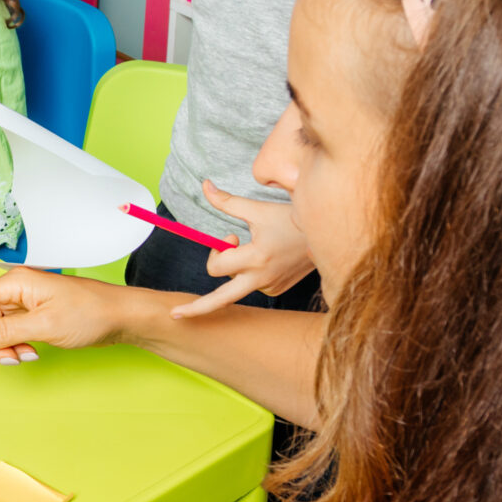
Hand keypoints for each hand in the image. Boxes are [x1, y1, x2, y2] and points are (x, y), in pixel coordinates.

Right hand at [0, 268, 130, 364]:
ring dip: (2, 349)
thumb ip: (4, 331)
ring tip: (28, 354)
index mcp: (14, 283)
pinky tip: (32, 351)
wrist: (121, 317)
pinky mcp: (28, 315)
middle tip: (18, 356)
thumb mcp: (45, 327)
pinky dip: (13, 347)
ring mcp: (20, 303)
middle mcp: (13, 290)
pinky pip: (5, 334)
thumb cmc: (91, 314)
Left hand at [170, 186, 317, 319]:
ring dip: (236, 268)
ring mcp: (270, 287)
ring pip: (236, 284)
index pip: (217, 266)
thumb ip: (227, 202)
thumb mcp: (258, 209)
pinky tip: (268, 257)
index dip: (216, 250)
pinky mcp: (276, 290)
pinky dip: (250, 272)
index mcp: (256, 258)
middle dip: (195, 309)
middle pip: (220, 300)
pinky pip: (252, 284)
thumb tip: (204, 186)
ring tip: (258, 248)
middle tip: (175, 315)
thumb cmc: (291, 219)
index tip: (230, 236)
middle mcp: (262, 278)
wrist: (327, 234)